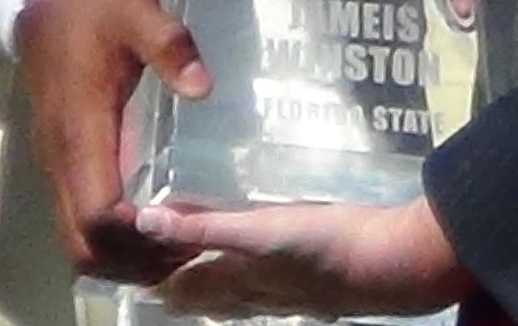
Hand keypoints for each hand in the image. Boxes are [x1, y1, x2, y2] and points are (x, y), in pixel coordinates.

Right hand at [15, 0, 210, 282]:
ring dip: (122, 258)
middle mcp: (61, 160)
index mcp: (80, 131)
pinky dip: (111, 240)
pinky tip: (152, 220)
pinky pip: (78, 222)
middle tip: (187, 247)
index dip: (139, 235)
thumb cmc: (93, 5)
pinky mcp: (60, 162)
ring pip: (77, 241)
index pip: (98, 215)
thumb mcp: (136, 10)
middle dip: (133, 261)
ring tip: (175, 241)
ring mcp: (56, 164)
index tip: (183, 226)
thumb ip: (168, 45)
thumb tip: (202, 87)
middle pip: (85, 246)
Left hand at [137, 195, 472, 317]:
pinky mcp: (309, 279)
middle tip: (149, 276)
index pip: (184, 286)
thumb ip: (203, 225)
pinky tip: (253, 269)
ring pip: (234, 294)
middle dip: (176, 285)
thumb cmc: (323, 247)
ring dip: (207, 283)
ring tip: (187, 278)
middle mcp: (256, 293)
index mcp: (239, 282)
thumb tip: (147, 220)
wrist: (390, 266)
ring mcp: (285, 290)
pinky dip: (244, 276)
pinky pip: (263, 284)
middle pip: (206, 295)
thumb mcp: (259, 231)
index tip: (127, 269)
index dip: (156, 279)